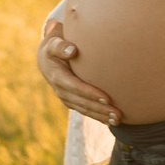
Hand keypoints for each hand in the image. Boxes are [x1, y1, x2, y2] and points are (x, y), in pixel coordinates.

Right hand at [38, 6, 119, 123]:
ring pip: (84, 109)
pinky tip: (111, 120)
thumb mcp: (54, 43)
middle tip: (117, 114)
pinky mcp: (71, 101)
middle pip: (82, 102)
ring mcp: (66, 97)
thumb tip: (72, 50)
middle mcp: (60, 90)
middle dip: (99, 109)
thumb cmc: (55, 46)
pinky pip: (85, 110)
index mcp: (57, 76)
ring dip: (101, 116)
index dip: (90, 93)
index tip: (106, 98)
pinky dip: (97, 116)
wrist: (47, 58)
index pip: (75, 87)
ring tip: (117, 119)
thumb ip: (61, 46)